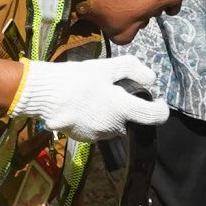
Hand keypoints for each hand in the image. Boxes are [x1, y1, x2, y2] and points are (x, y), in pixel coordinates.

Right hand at [10, 56, 168, 140]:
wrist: (43, 95)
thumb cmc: (76, 78)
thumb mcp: (106, 67)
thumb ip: (132, 70)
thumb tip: (152, 80)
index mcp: (122, 110)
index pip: (154, 117)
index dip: (161, 109)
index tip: (158, 101)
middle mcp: (113, 128)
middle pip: (131, 121)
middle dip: (128, 109)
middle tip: (115, 92)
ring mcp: (98, 136)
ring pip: (114, 126)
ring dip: (112, 116)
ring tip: (96, 98)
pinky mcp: (84, 139)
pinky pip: (98, 130)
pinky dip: (96, 120)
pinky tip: (84, 107)